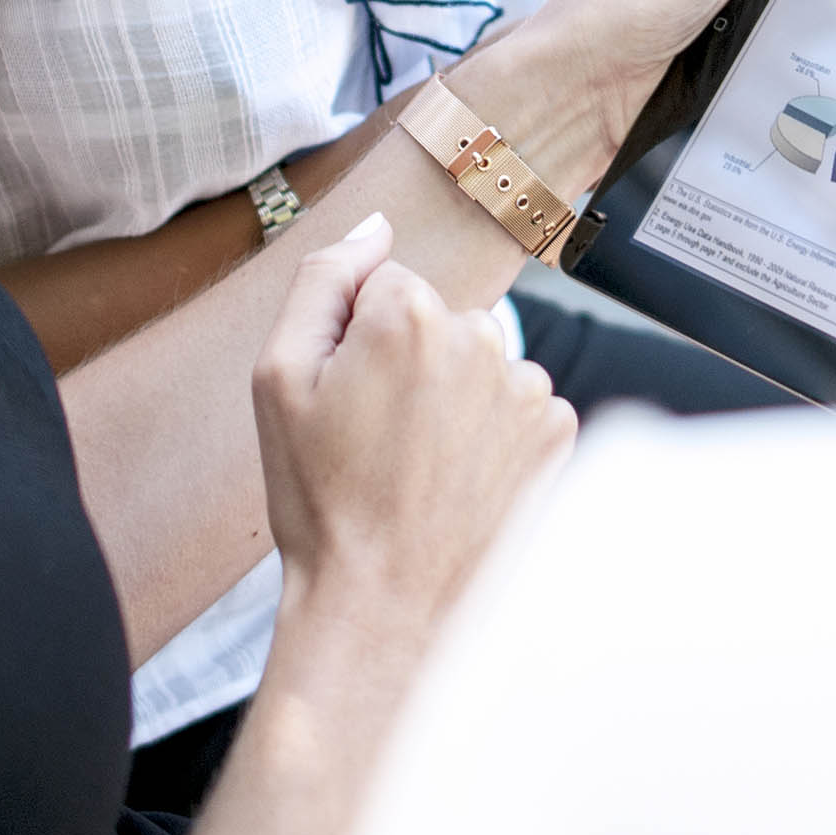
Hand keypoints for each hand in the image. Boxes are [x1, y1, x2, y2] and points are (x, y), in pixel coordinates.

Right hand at [254, 212, 574, 633]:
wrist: (381, 608)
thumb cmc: (321, 500)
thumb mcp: (278, 379)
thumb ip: (323, 279)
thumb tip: (376, 226)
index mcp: (409, 315)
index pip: (385, 286)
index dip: (357, 342)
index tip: (349, 400)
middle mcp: (481, 337)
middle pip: (438, 321)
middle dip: (411, 364)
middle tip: (379, 441)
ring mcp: (527, 387)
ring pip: (480, 363)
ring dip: (455, 398)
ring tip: (419, 467)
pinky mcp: (557, 433)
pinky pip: (516, 406)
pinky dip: (492, 434)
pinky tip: (460, 480)